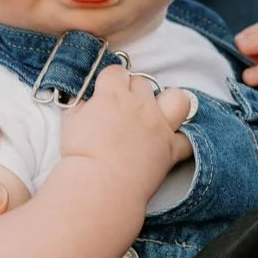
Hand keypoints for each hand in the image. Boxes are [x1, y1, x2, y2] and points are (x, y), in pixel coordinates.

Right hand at [60, 66, 196, 198]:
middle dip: (133, 91)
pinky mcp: (170, 149)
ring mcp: (159, 125)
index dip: (110, 81)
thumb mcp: (70, 121)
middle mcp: (140, 104)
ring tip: (158, 113)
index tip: (104, 92)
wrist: (99, 185)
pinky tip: (172, 143)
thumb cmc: (80, 154)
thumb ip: (81, 104)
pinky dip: (182, 141)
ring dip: (169, 103)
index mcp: (113, 95)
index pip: (116, 72)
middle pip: (143, 83)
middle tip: (123, 109)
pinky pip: (187, 141)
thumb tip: (86, 99)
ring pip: (178, 99)